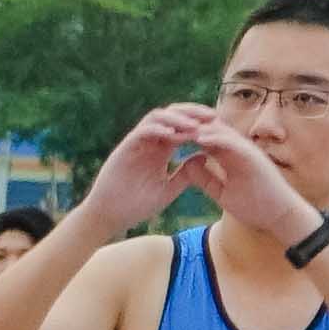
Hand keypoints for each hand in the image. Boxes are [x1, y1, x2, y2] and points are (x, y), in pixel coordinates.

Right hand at [81, 105, 216, 231]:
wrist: (109, 217)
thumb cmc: (135, 206)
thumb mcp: (168, 189)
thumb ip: (186, 173)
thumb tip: (206, 156)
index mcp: (160, 150)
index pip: (182, 126)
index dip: (201, 122)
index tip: (219, 125)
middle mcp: (149, 142)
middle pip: (172, 115)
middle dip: (193, 112)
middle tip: (213, 116)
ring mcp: (136, 143)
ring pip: (158, 117)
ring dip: (178, 118)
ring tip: (195, 125)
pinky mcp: (125, 148)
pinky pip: (143, 131)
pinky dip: (159, 129)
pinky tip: (174, 135)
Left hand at [175, 113, 319, 247]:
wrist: (278, 216)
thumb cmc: (253, 205)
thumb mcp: (220, 191)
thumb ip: (204, 177)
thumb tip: (187, 164)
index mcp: (228, 155)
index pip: (203, 138)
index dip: (184, 135)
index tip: (163, 135)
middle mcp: (237, 148)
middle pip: (209, 129)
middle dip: (187, 125)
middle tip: (165, 122)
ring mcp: (246, 150)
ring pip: (219, 131)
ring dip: (198, 127)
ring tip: (178, 125)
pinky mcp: (253, 157)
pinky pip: (232, 143)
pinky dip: (215, 139)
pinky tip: (198, 138)